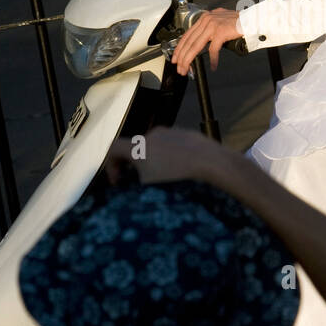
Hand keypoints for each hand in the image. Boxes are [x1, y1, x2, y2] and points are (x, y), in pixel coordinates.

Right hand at [103, 127, 225, 187]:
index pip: (113, 149)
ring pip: (156, 147)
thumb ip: (133, 191)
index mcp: (138, 147)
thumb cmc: (178, 181)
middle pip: (135, 148)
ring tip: (167, 180)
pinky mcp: (189, 134)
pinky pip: (175, 146)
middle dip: (134, 166)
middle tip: (141, 184)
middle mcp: (153, 135)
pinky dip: (173, 157)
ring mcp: (172, 132)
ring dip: (155, 162)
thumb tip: (132, 189)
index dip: (111, 166)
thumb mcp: (148, 192)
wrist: (214, 165)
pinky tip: (184, 173)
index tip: (118, 182)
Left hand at [170, 7, 241, 74]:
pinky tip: (213, 66)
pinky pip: (213, 49)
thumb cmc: (237, 22)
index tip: (176, 58)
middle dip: (182, 57)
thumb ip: (208, 30)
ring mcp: (212, 25)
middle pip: (189, 42)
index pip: (187, 35)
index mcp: (204, 18)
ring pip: (196, 46)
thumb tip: (200, 44)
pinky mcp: (220, 31)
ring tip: (188, 69)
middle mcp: (206, 20)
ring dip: (190, 60)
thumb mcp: (218, 22)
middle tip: (180, 68)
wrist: (251, 19)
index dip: (179, 48)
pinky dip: (213, 60)